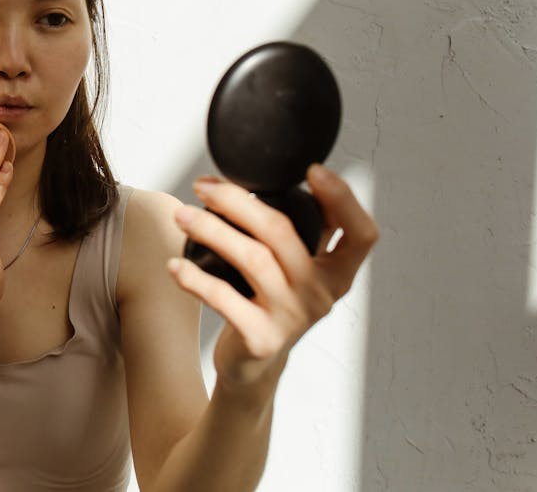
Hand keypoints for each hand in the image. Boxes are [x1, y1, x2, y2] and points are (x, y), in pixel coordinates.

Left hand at [168, 164, 378, 391]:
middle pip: (282, 233)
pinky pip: (224, 298)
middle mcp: (320, 294)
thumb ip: (303, 230)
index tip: (313, 170)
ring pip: (251, 258)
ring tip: (182, 216)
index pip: (361, 235)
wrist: (254, 366)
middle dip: (237, 201)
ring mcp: (292, 318)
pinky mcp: (261, 338)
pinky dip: (195, 278)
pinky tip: (175, 265)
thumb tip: (281, 175)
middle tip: (204, 187)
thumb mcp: (297, 270)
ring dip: (210, 230)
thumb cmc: (271, 303)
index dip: (344, 200)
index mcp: (336, 273)